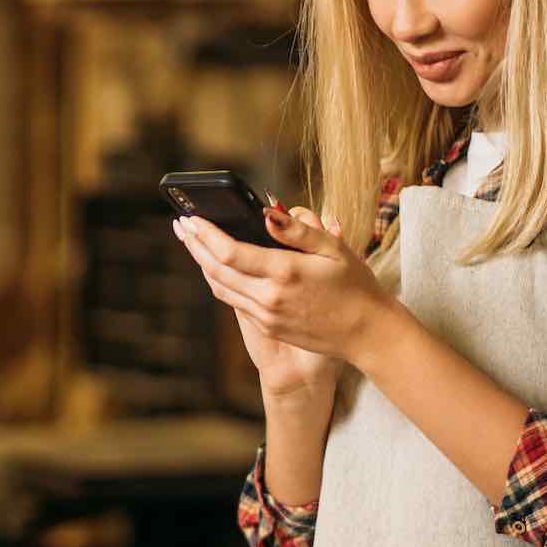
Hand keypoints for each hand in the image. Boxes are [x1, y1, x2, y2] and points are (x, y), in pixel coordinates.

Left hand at [172, 203, 393, 388]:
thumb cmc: (355, 285)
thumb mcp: (334, 249)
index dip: (206, 234)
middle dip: (194, 245)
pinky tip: (215, 267)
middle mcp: (269, 298)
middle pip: (216, 270)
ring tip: (191, 242)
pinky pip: (234, 302)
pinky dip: (219, 282)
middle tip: (180, 225)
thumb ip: (299, 230)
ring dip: (202, 264)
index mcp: (284, 273)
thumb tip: (266, 213)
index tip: (190, 217)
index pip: (230, 252)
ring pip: (220, 288)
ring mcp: (266, 317)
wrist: (367, 333)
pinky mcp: (268, 328)